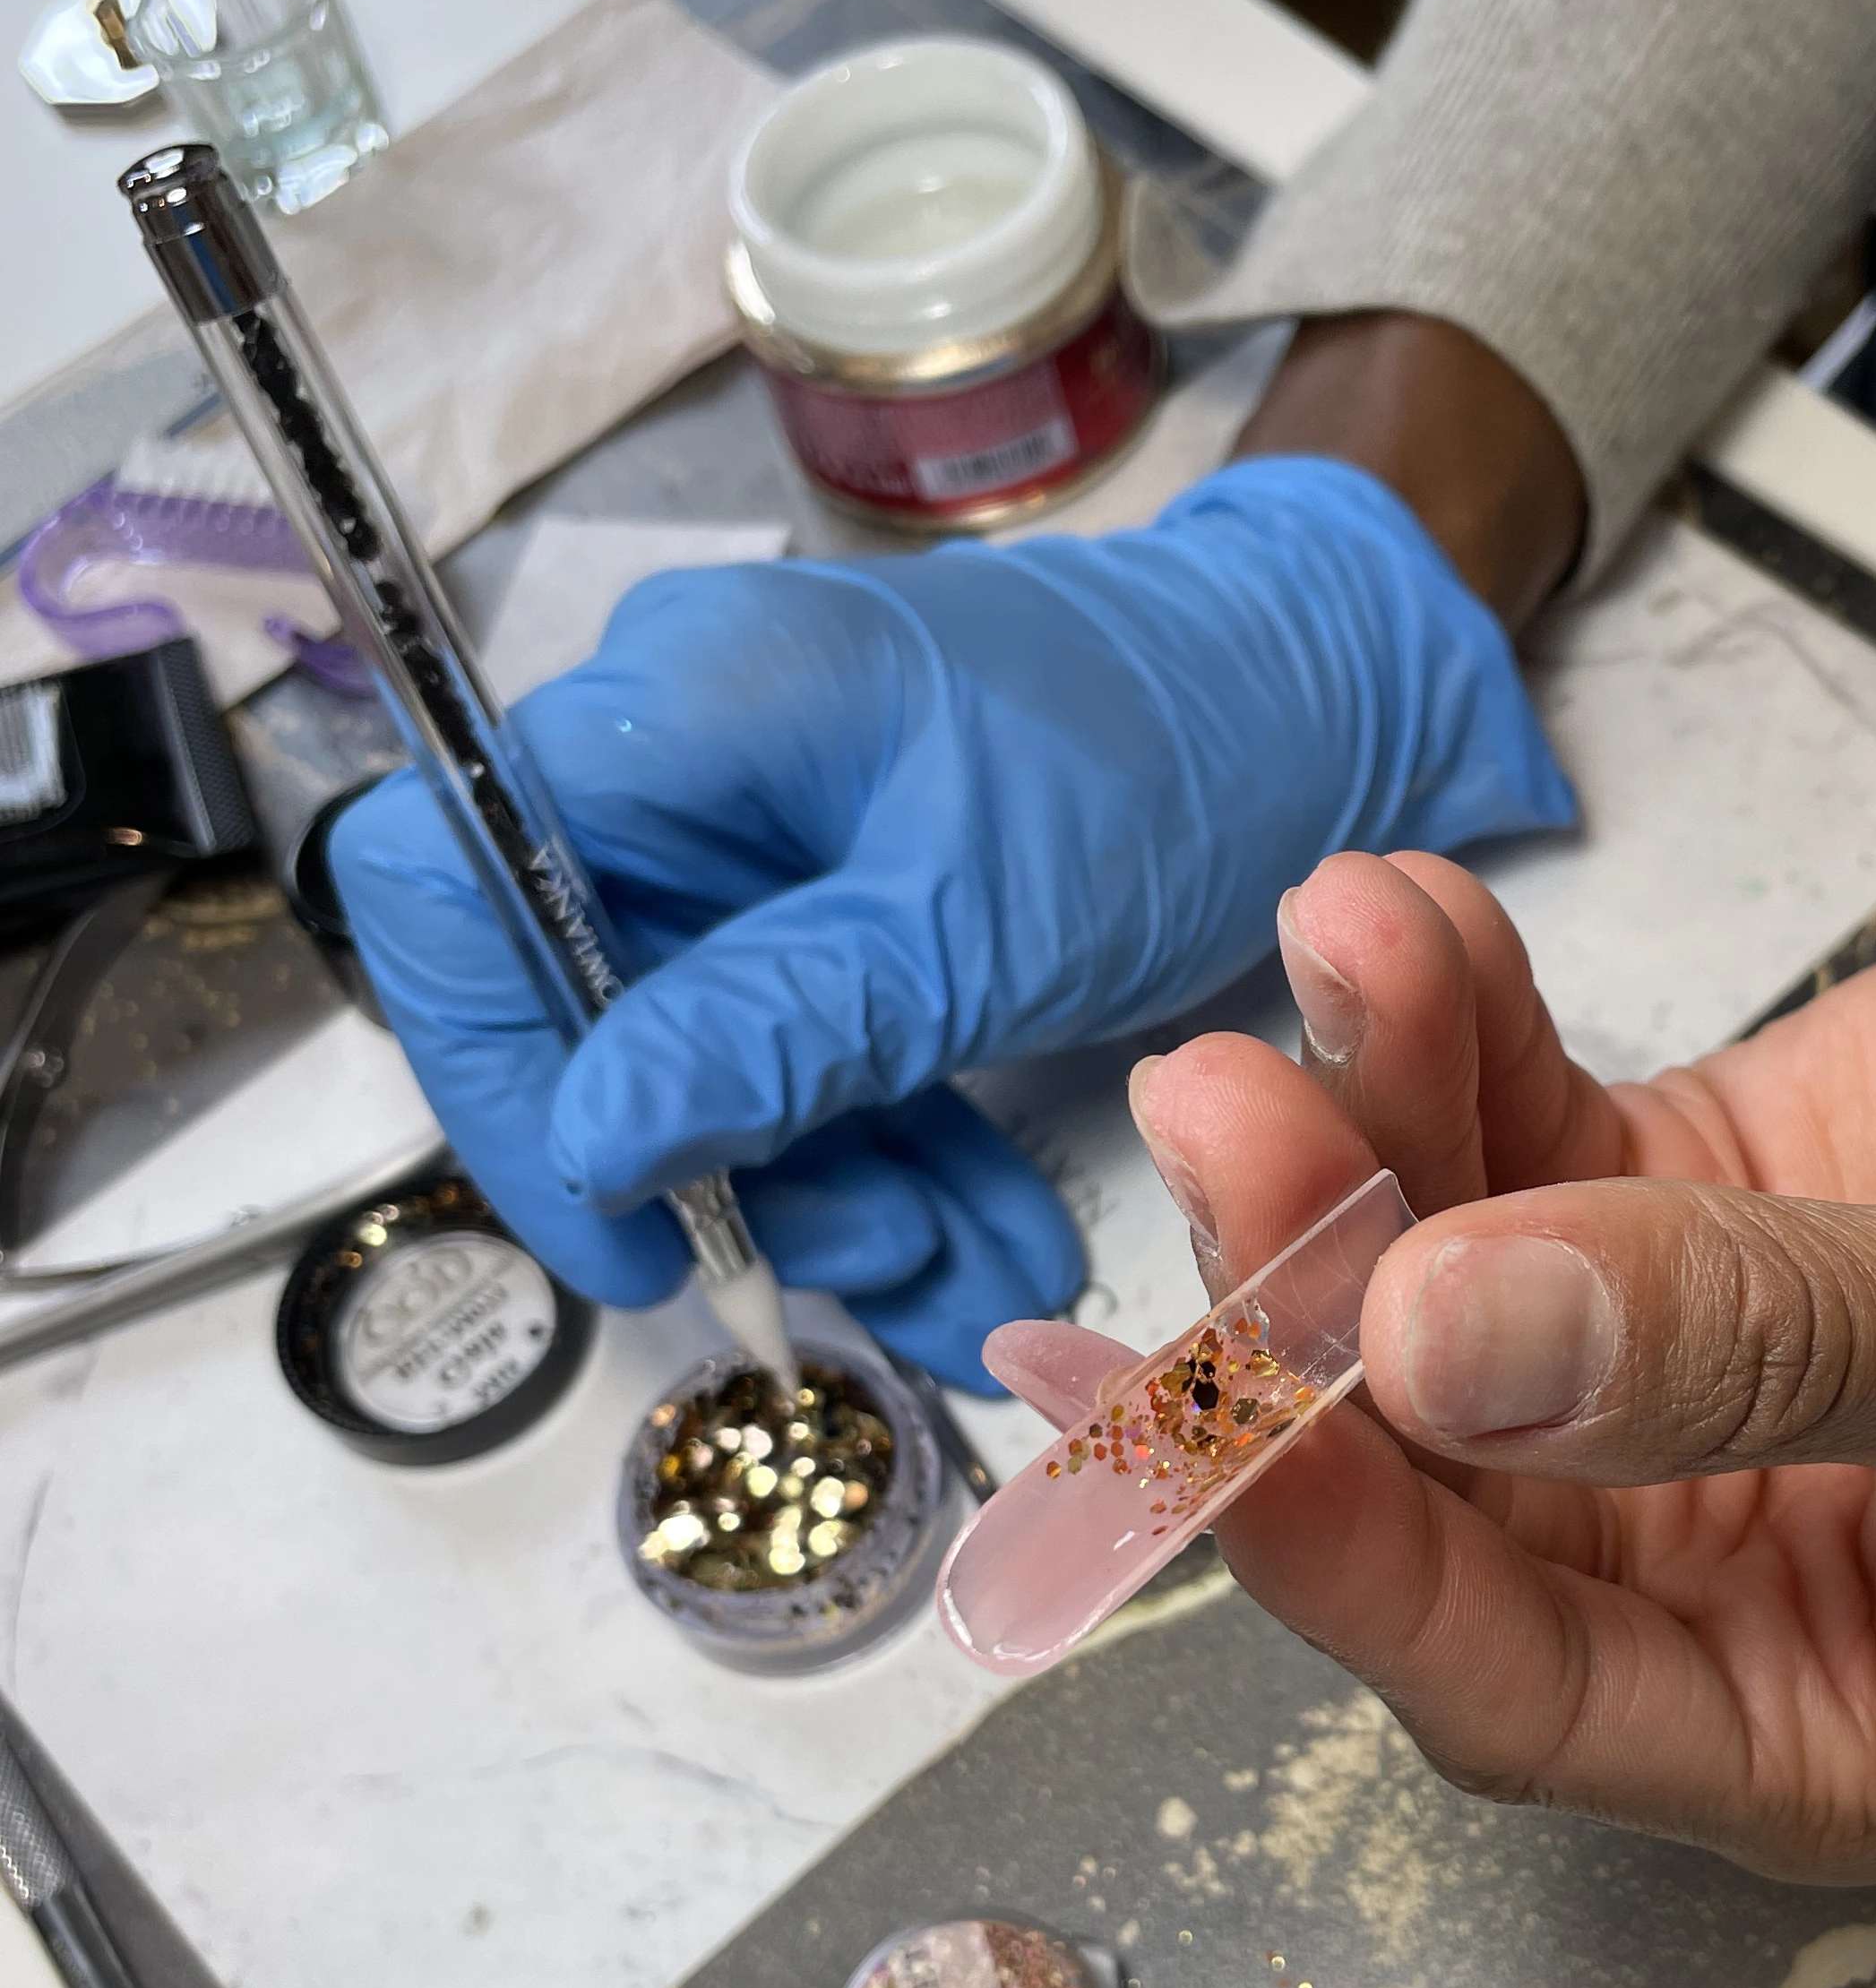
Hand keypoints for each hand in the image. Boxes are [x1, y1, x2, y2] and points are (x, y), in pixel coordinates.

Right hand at [328, 460, 1572, 1383]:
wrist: (1316, 710)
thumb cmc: (1165, 763)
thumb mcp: (971, 931)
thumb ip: (774, 1033)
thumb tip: (593, 1138)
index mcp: (681, 712)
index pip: (447, 890)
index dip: (492, 1072)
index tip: (617, 1223)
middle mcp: (686, 764)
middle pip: (583, 1003)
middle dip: (715, 1170)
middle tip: (857, 1267)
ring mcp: (763, 838)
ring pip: (710, 1058)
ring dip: (826, 1192)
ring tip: (959, 1277)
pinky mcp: (842, 905)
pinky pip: (810, 1053)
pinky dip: (888, 1157)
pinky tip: (980, 1250)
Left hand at [1119, 814, 1875, 1879]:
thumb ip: (1776, 1353)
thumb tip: (1457, 1352)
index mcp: (1831, 1715)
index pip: (1515, 1690)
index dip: (1345, 1558)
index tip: (1213, 1391)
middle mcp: (1721, 1578)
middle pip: (1425, 1477)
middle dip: (1310, 1302)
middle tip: (1233, 1112)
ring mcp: (1678, 1388)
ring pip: (1427, 1293)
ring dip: (1351, 1136)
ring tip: (1341, 960)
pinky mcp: (1673, 1215)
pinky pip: (1493, 1140)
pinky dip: (1434, 1035)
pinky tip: (1404, 926)